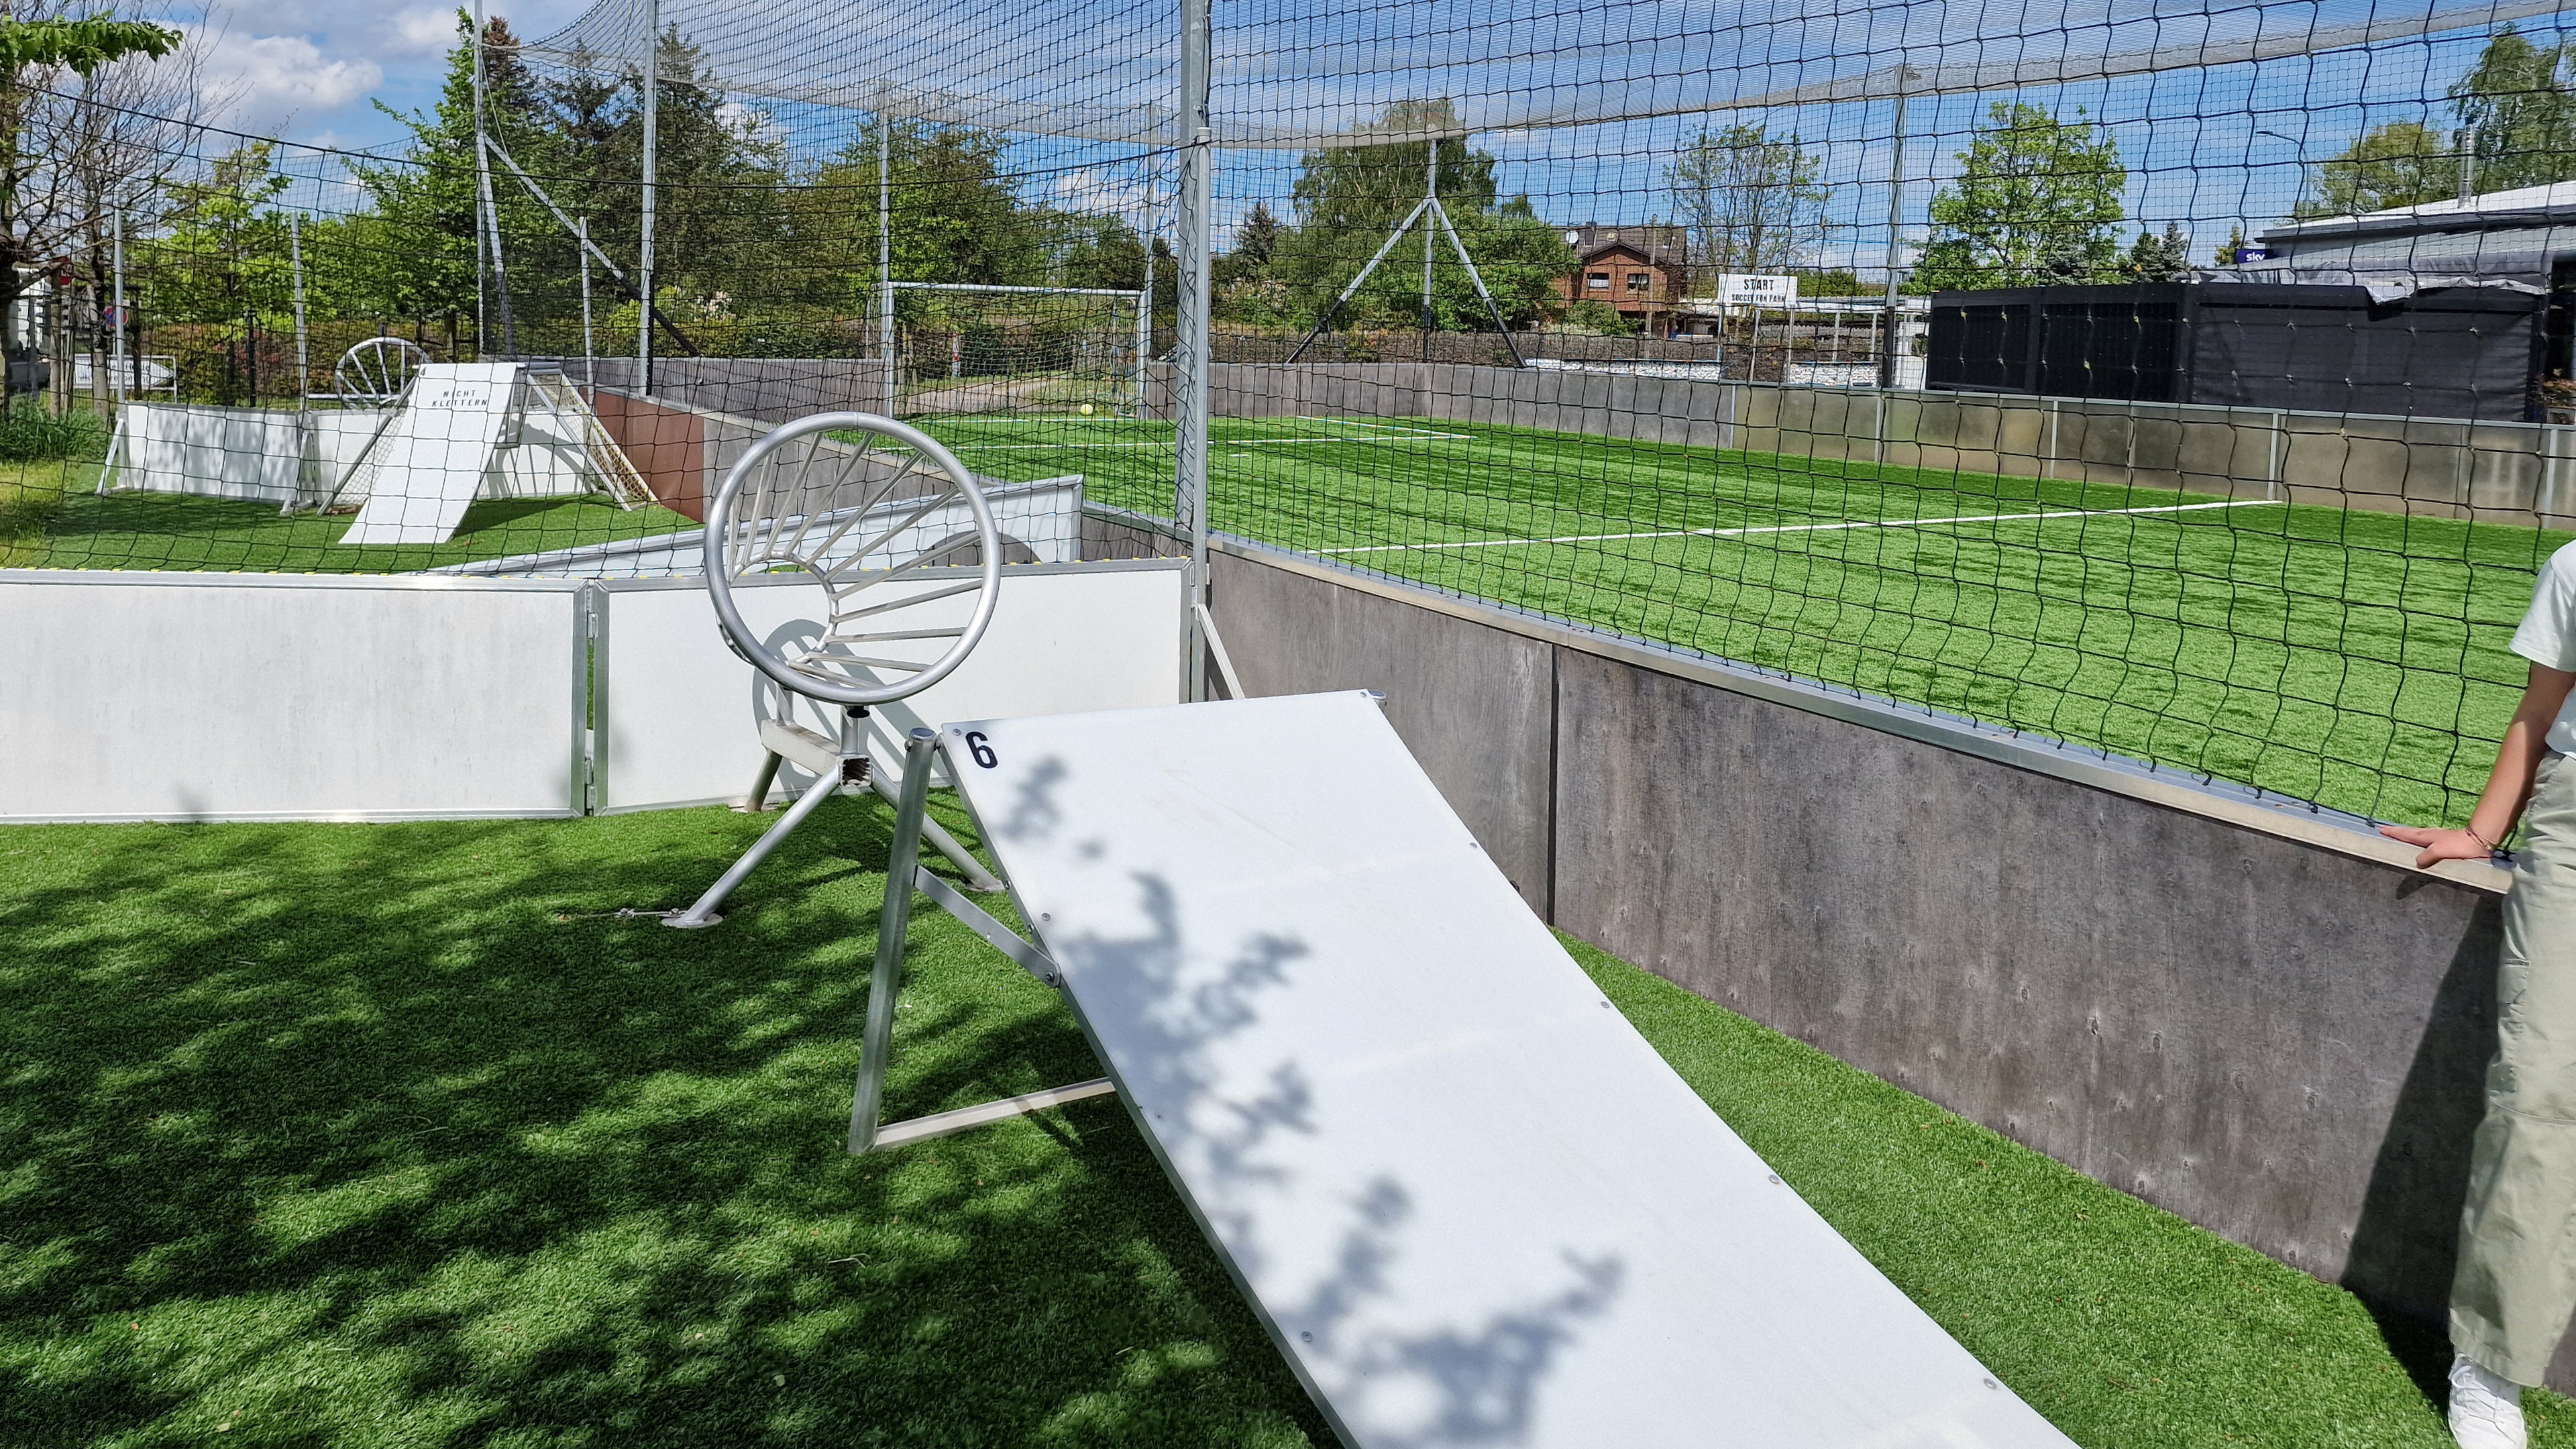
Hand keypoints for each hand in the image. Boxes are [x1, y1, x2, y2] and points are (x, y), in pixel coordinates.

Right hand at [2379, 824, 2497, 867]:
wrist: (2479, 841)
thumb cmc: (2458, 845)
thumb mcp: (2438, 851)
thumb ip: (2426, 856)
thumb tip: (2416, 861)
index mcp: (2426, 837)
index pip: (2406, 834)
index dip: (2394, 833)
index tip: (2382, 829)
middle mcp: (2431, 835)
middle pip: (2411, 832)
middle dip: (2399, 831)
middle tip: (2387, 830)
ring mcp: (2439, 838)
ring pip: (2419, 835)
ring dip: (2409, 834)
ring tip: (2402, 835)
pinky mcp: (2447, 842)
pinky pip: (2429, 840)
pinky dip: (2421, 840)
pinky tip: (2425, 844)